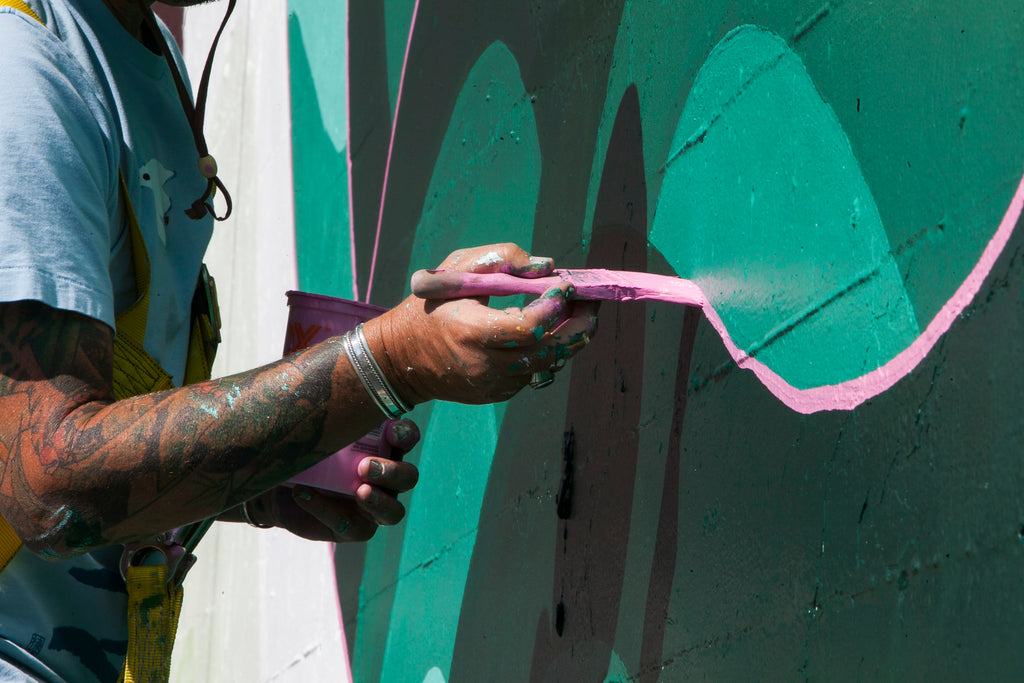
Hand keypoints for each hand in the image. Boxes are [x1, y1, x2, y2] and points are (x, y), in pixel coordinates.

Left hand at [245, 418, 420, 541]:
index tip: (392, 429)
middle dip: (391, 472)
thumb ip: (323, 404)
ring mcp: (373, 504)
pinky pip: (355, 527)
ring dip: (379, 501)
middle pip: (408, 478)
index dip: (406, 434)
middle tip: (364, 467)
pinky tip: (306, 494)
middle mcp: (385, 476)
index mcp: (382, 444)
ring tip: (358, 491)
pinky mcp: (355, 527)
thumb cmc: (301, 444)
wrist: (275, 482)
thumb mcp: (311, 422)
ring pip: (394, 512)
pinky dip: (329, 511)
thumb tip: (322, 367)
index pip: (407, 437)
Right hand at [366, 243, 598, 404]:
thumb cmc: (429, 306)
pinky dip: (546, 351)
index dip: (553, 308)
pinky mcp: (498, 394)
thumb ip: (499, 259)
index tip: (564, 287)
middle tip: (593, 303)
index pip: (528, 328)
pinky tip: (547, 331)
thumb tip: (546, 267)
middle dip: (580, 327)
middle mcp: (485, 364)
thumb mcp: (454, 270)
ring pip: (548, 364)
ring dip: (569, 339)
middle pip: (550, 352)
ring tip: (579, 313)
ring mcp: (493, 385)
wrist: (401, 360)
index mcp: (471, 331)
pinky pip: (533, 372)